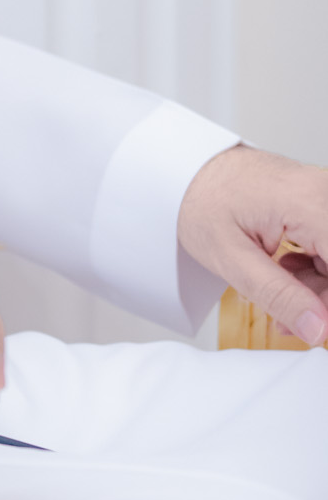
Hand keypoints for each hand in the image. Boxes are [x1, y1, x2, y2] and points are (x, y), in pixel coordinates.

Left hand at [178, 144, 327, 346]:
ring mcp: (323, 195)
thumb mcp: (231, 257)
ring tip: (278, 296)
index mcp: (308, 203)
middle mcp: (324, 193)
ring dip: (319, 286)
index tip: (313, 326)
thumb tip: (318, 329)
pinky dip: (316, 267)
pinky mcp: (318, 202)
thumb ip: (277, 294)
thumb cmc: (201, 200)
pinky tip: (285, 272)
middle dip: (322, 298)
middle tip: (288, 319)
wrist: (186, 170)